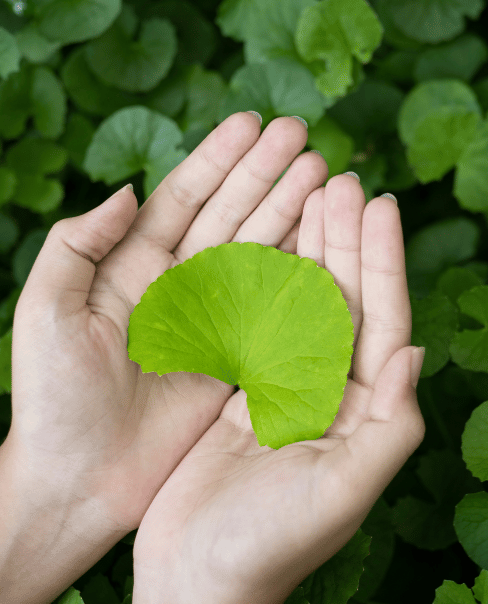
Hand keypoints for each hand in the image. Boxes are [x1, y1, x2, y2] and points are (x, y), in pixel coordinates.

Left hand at [7, 113, 328, 535]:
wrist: (80, 480)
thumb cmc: (53, 399)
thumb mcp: (46, 312)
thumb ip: (78, 246)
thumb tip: (129, 192)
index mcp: (134, 266)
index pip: (185, 198)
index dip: (219, 159)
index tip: (253, 122)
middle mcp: (180, 284)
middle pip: (231, 214)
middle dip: (266, 173)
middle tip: (303, 135)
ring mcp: (213, 318)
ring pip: (259, 251)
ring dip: (290, 212)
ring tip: (322, 174)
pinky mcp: (237, 355)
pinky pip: (274, 305)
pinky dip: (300, 271)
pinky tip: (325, 240)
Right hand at [129, 172, 424, 603]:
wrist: (199, 579)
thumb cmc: (273, 544)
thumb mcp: (345, 489)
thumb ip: (392, 424)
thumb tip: (417, 353)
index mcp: (367, 411)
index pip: (384, 320)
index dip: (384, 261)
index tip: (382, 203)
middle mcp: (334, 393)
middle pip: (347, 300)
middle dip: (348, 239)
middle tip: (345, 179)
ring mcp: (289, 388)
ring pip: (305, 302)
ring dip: (311, 249)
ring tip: (312, 192)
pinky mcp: (245, 392)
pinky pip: (260, 322)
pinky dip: (265, 280)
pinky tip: (267, 240)